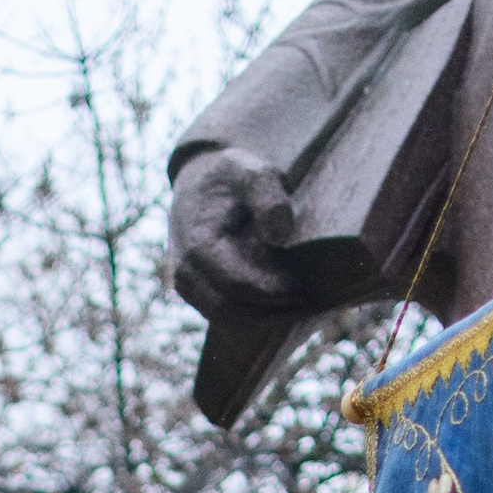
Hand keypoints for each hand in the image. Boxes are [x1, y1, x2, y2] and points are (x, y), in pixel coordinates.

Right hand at [168, 149, 302, 322]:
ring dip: (264, 319)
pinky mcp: (195, 295)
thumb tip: (278, 236)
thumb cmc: (231, 179)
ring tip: (298, 307)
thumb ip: (268, 196)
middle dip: (272, 309)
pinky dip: (253, 318)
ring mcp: (187, 287)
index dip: (271, 290)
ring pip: (228, 320)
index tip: (302, 286)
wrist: (198, 186)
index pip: (237, 283)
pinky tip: (280, 307)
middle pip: (233, 308)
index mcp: (197, 244)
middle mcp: (185, 271)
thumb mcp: (253, 172)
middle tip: (307, 302)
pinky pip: (224, 318)